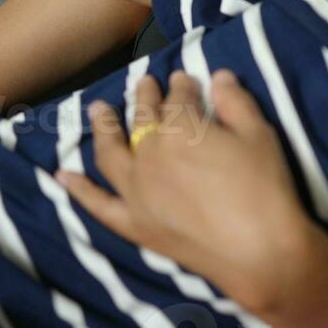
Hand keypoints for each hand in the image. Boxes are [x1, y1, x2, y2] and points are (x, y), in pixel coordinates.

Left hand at [56, 68, 311, 311]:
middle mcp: (149, 154)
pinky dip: (78, 189)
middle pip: (142, 119)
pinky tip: (62, 175)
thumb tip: (219, 76)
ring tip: (98, 110)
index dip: (181, 85)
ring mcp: (135, 191)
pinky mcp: (133, 223)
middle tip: (144, 82)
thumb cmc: (264, 188)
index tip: (184, 77)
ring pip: (111, 153)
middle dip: (143, 97)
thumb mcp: (259, 134)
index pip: (178, 98)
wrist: (257, 251)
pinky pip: (98, 204)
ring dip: (103, 128)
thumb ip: (235, 101)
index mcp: (181, 129)